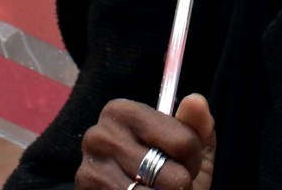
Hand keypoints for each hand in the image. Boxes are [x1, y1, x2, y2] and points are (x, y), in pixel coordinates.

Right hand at [76, 93, 213, 189]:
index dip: (192, 160)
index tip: (184, 164)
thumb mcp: (188, 150)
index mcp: (122, 111)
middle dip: (178, 183)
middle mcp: (100, 134)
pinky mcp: (85, 188)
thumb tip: (195, 100)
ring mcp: (90, 166)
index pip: (183, 142)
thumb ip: (196, 125)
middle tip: (170, 183)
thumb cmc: (166, 174)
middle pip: (168, 173)